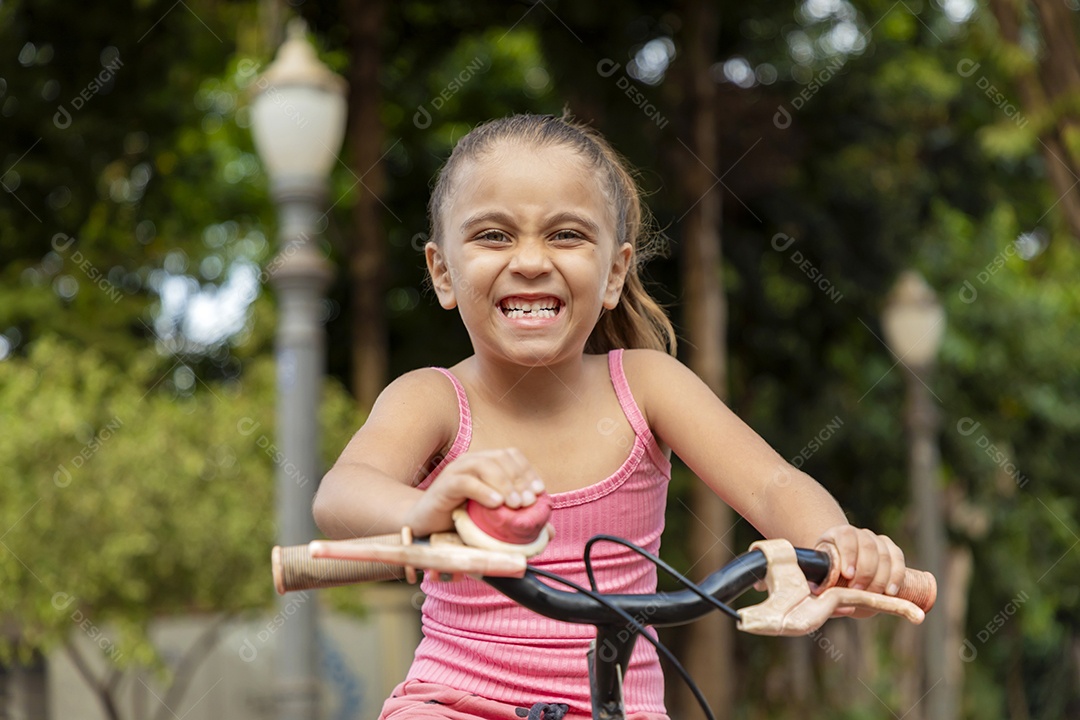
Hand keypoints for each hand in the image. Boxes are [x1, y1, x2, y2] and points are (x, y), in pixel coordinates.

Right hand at [402, 448, 545, 536]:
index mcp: (485, 463)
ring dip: (505, 484)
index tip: (540, 492)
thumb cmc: (461, 522)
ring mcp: (456, 471)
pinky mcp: (443, 486)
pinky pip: (465, 482)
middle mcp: (471, 462)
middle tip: (529, 502)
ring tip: (516, 504)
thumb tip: (550, 532)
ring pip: (484, 465)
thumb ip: (520, 523)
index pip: (511, 455)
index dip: (528, 471)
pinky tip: (496, 504)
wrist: (425, 528)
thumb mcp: (494, 522)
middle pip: (501, 458)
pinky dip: (483, 491)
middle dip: (519, 478)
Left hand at [815, 525, 906, 615]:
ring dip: (880, 577)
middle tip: (858, 589)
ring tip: (872, 594)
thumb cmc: (829, 579)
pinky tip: (890, 591)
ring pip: (884, 554)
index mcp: (837, 535)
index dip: (848, 555)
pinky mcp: (891, 550)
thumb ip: (827, 594)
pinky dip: (896, 576)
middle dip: (865, 571)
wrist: (842, 576)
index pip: (846, 536)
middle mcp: (858, 534)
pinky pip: (898, 559)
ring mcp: (876, 540)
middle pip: (868, 546)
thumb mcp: (822, 583)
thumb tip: (846, 608)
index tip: (847, 575)